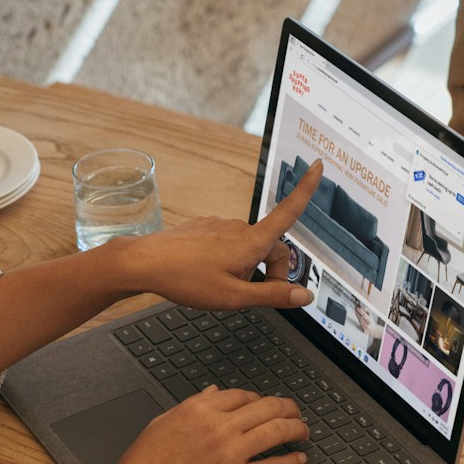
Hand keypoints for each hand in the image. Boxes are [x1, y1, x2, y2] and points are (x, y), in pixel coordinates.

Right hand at [95, 387, 307, 463]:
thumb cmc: (143, 463)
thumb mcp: (163, 422)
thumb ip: (192, 405)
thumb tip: (214, 393)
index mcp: (199, 409)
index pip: (243, 395)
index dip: (260, 399)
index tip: (266, 406)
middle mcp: (218, 427)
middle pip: (267, 408)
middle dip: (288, 408)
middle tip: (295, 414)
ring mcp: (229, 454)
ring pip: (277, 432)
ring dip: (297, 429)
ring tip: (303, 432)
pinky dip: (291, 462)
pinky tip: (298, 460)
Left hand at [114, 158, 325, 310]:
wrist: (145, 263)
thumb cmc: (187, 280)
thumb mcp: (234, 297)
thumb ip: (272, 296)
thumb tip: (305, 296)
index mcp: (251, 242)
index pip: (287, 212)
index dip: (306, 190)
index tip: (318, 167)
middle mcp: (238, 227)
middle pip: (271, 247)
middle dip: (270, 272)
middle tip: (249, 296)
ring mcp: (220, 225)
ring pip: (248, 247)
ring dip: (245, 267)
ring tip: (219, 285)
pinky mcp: (205, 227)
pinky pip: (228, 243)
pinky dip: (228, 259)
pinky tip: (206, 273)